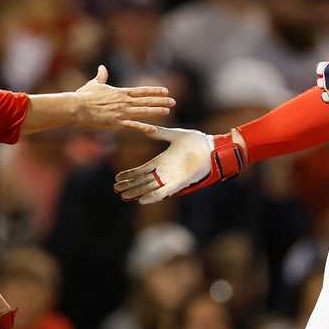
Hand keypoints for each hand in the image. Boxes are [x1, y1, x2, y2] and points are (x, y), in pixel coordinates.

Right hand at [74, 65, 174, 132]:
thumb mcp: (94, 84)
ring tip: (167, 111)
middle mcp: (124, 101)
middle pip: (146, 101)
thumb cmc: (84, 96)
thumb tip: (102, 67)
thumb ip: (101, 76)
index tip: (165, 90)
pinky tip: (153, 128)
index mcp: (120, 92)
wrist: (77, 107)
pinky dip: (144, 127)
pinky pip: (133, 125)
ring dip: (156, 111)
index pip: (141, 91)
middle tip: (173, 101)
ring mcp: (121, 112)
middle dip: (160, 101)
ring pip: (143, 111)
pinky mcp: (117, 122)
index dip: (154, 91)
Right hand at [113, 126, 244, 203]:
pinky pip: (164, 192)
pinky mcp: (181, 183)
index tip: (117, 177)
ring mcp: (172, 178)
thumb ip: (160, 133)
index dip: (130, 174)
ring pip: (150, 188)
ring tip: (124, 196)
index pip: (141, 170)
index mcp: (162, 160)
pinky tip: (142, 200)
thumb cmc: (197, 141)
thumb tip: (147, 128)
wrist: (213, 147)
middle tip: (116, 190)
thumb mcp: (174, 135)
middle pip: (142, 180)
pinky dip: (153, 197)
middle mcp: (165, 171)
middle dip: (129, 186)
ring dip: (137, 192)